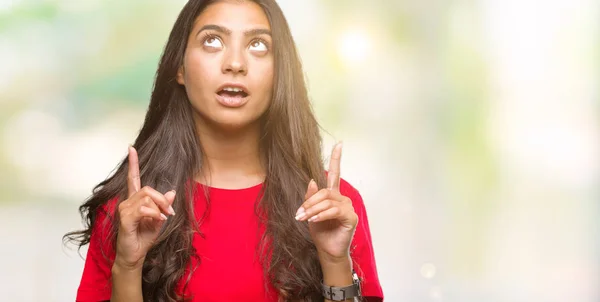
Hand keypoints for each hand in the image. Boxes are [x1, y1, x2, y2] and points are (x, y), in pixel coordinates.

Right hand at [114, 146, 175, 270]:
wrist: (134, 255)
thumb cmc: (143, 238)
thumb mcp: (158, 220)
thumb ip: (163, 205)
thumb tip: (171, 191)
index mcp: (134, 201)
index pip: (132, 178)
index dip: (133, 163)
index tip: (131, 148)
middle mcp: (127, 202)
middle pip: (147, 188)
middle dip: (162, 198)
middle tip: (169, 211)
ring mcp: (124, 210)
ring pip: (146, 197)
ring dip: (159, 206)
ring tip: (164, 217)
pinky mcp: (124, 219)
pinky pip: (143, 209)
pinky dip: (154, 213)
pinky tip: (159, 220)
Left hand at [295, 142, 357, 263]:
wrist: (327, 250)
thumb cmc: (320, 231)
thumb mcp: (310, 212)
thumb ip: (311, 196)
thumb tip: (313, 179)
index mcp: (333, 195)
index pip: (335, 173)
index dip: (336, 158)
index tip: (339, 144)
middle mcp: (342, 198)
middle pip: (324, 191)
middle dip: (309, 202)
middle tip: (298, 214)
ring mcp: (348, 207)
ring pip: (327, 201)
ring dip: (312, 210)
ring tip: (304, 219)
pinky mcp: (351, 217)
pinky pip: (334, 210)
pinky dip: (321, 215)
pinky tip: (313, 220)